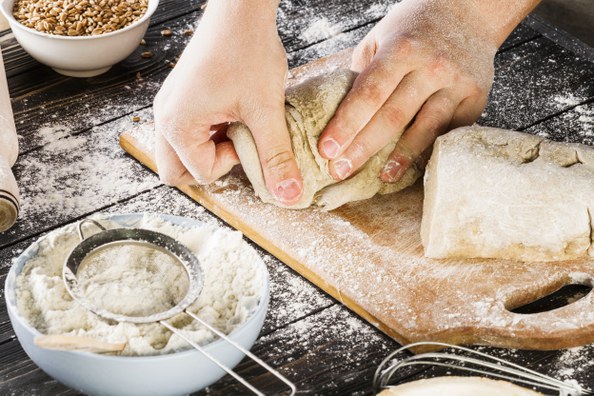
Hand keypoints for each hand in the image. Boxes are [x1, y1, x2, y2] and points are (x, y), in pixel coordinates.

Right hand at [153, 0, 302, 204]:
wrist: (240, 8)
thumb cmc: (247, 50)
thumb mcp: (266, 110)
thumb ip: (276, 156)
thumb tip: (288, 195)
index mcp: (176, 124)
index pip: (200, 173)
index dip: (231, 163)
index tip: (250, 136)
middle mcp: (164, 117)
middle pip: (176, 172)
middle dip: (210, 167)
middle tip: (238, 145)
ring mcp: (169, 105)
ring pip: (181, 152)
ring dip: (210, 150)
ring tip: (236, 126)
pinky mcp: (180, 96)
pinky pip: (187, 131)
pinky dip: (209, 133)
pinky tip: (232, 113)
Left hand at [317, 0, 537, 181]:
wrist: (469, 11)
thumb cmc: (416, 27)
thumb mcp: (382, 37)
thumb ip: (363, 72)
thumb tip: (339, 114)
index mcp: (401, 49)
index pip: (368, 93)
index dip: (346, 124)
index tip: (327, 149)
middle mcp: (430, 66)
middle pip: (392, 117)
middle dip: (363, 147)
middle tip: (341, 170)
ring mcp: (456, 83)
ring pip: (425, 129)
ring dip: (400, 157)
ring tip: (382, 177)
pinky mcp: (476, 98)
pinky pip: (450, 131)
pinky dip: (430, 150)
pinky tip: (415, 166)